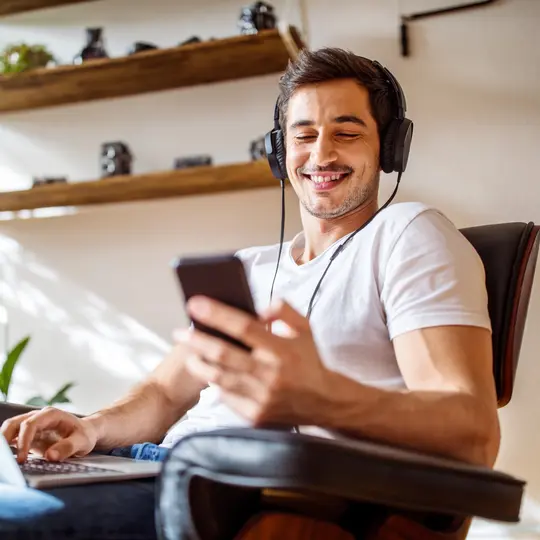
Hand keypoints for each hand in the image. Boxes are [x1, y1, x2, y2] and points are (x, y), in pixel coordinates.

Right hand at [1, 407, 97, 463]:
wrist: (86, 432)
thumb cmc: (84, 435)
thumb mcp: (83, 441)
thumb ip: (68, 447)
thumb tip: (50, 456)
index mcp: (51, 415)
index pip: (30, 424)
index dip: (23, 441)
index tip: (22, 458)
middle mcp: (38, 417)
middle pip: (14, 424)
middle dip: (4, 439)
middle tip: (4, 459)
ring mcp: (32, 426)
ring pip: (10, 430)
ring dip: (3, 443)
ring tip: (4, 461)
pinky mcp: (28, 436)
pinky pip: (13, 439)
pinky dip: (7, 447)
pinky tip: (6, 460)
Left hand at [174, 296, 335, 426]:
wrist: (325, 402)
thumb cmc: (310, 361)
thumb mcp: (305, 328)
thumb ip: (284, 311)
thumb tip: (259, 308)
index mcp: (282, 349)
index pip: (244, 327)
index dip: (217, 314)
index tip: (195, 304)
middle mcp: (271, 374)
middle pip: (224, 354)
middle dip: (197, 340)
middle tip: (180, 332)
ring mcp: (262, 397)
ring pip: (220, 378)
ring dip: (199, 364)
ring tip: (188, 353)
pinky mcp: (256, 415)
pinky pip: (227, 397)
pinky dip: (216, 384)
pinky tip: (210, 374)